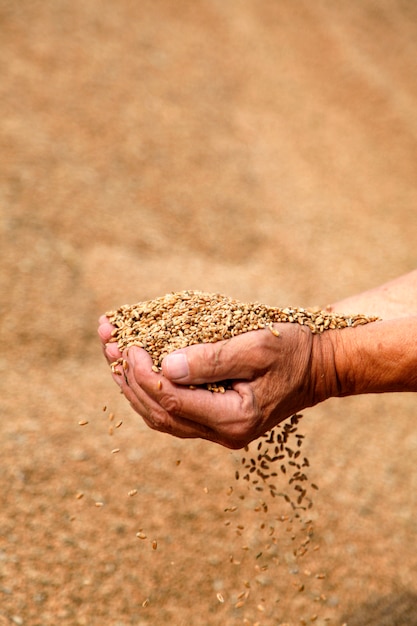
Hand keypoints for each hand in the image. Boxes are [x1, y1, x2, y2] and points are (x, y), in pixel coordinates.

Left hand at [98, 317, 336, 447]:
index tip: (128, 343)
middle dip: (129, 379)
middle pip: (160, 413)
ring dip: (134, 387)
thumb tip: (165, 366)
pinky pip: (174, 412)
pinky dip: (151, 391)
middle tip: (109, 346)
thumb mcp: (258, 346)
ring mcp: (220, 430)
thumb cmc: (294, 351)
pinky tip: (137, 371)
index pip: (172, 400)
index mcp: (234, 418)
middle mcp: (224, 433)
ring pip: (162, 417)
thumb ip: (213, 358)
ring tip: (113, 356)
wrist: (320, 367)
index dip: (143, 372)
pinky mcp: (217, 419)